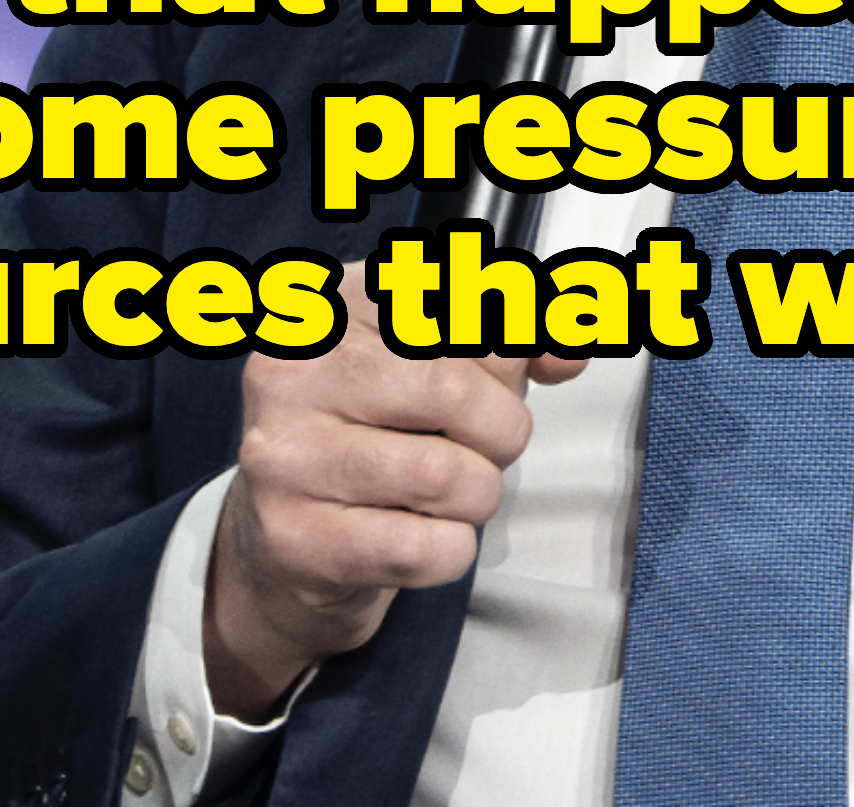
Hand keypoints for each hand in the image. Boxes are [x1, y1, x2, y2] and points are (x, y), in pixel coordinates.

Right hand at [202, 284, 587, 716]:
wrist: (289, 542)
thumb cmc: (377, 438)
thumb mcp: (440, 365)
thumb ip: (511, 346)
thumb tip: (567, 352)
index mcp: (335, 308)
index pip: (457, 302)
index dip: (511, 349)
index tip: (521, 373)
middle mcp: (295, 373)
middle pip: (453, 392)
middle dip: (500, 433)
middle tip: (484, 450)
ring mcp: (286, 456)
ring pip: (442, 475)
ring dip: (478, 496)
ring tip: (453, 495)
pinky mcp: (295, 538)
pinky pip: (421, 548)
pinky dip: (450, 551)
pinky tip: (424, 537)